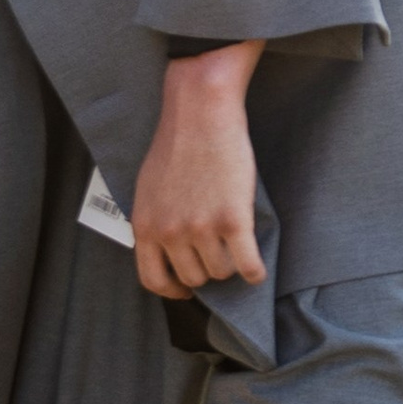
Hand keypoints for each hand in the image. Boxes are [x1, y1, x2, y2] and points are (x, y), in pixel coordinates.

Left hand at [131, 46, 265, 300]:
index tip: (185, 290)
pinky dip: (255, 272)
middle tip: (218, 252)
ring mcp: (201, 229)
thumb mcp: (148, 189)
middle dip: (206, 269)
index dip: (172, 290)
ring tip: (236, 246)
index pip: (153, 280)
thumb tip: (165, 249)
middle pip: (193, 277)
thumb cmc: (176, 143)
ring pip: (221, 272)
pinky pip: (248, 265)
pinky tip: (258, 268)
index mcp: (145, 226)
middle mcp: (170, 233)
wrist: (200, 113)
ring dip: (231, 265)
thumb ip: (154, 222)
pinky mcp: (232, 220)